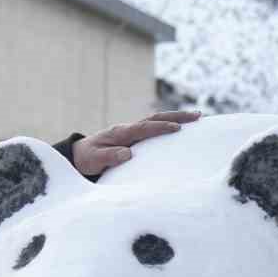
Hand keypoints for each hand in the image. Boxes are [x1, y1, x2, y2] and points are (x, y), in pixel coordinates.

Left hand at [72, 111, 201, 176]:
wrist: (79, 155)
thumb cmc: (87, 159)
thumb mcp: (94, 160)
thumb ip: (109, 157)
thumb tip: (128, 154)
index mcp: (120, 133)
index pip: (144, 128)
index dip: (161, 128)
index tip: (177, 128)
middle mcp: (128, 129)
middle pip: (155, 118)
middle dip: (177, 116)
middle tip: (197, 116)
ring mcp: (132, 131)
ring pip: (157, 121)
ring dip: (176, 118)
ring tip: (197, 118)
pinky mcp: (134, 137)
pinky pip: (154, 129)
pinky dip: (168, 126)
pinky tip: (182, 130)